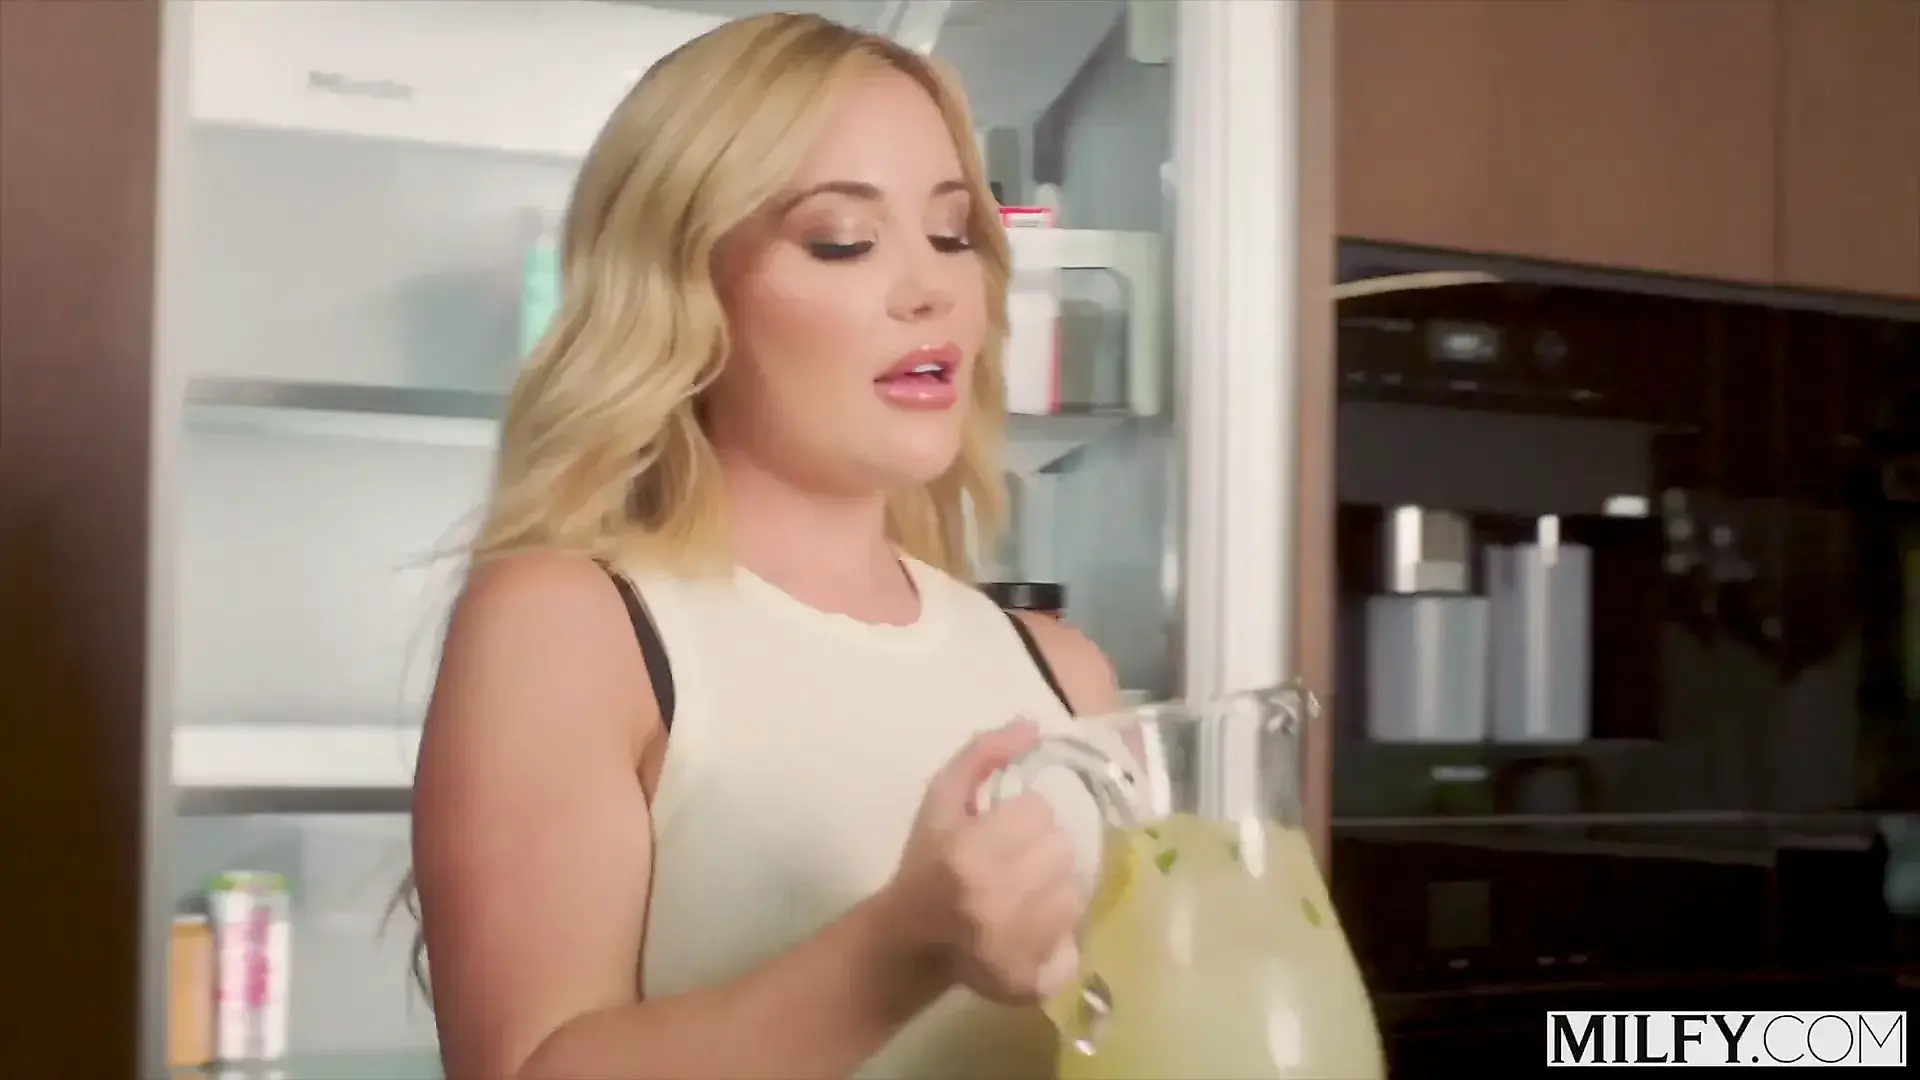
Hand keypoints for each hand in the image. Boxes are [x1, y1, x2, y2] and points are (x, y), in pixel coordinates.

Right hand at [878, 720, 1083, 1004]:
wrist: (908, 940)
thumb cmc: (925, 863)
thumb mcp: (940, 799)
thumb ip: (982, 755)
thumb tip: (1031, 725)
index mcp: (969, 855)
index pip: (1039, 813)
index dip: (1019, 819)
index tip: (998, 833)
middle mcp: (994, 902)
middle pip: (1061, 851)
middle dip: (1040, 852)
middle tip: (1011, 864)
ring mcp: (1015, 948)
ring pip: (1074, 895)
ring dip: (1052, 889)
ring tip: (1021, 895)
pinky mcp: (1031, 982)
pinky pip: (1073, 942)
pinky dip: (1058, 936)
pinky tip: (1028, 930)